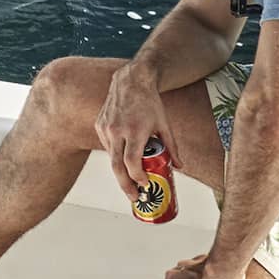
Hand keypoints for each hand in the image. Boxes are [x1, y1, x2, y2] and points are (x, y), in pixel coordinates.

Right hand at [95, 61, 179, 201]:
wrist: (131, 81)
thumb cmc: (150, 102)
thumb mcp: (165, 125)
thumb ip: (172, 147)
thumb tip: (178, 167)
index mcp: (134, 131)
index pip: (132, 162)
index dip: (138, 178)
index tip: (145, 185)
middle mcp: (117, 130)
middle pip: (116, 166)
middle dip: (125, 185)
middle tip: (134, 197)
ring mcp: (106, 127)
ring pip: (110, 157)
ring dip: (119, 172)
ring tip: (130, 182)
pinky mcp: (99, 124)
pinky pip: (106, 145)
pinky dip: (114, 155)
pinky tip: (123, 159)